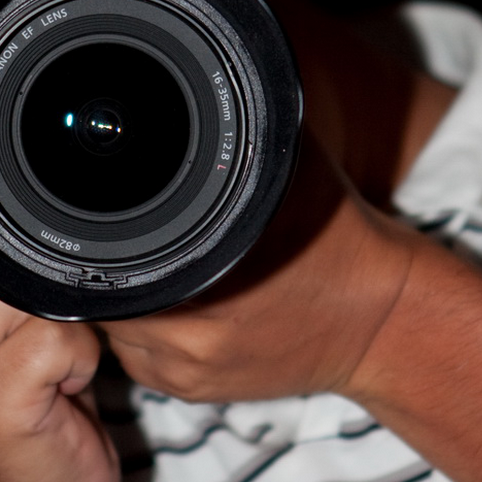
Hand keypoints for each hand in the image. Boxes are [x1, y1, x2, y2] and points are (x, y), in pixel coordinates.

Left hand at [105, 131, 425, 402]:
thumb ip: (234, 139)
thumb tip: (193, 88)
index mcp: (205, 279)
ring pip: (113, 328)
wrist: (381, 321)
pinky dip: (144, 326)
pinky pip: (137, 355)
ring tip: (160, 266)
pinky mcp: (193, 393)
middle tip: (137, 235)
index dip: (101, 235)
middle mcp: (190, 336)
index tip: (105, 209)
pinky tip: (176, 301)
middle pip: (105, 295)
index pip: (110, 260)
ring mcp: (188, 373)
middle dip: (114, 264)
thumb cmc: (335, 238)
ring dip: (126, 298)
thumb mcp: (287, 169)